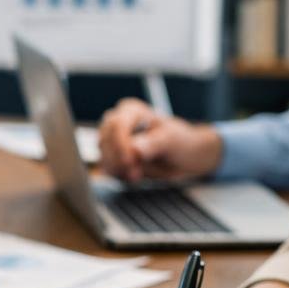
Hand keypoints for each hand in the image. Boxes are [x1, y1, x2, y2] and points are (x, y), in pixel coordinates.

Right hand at [97, 98, 223, 182]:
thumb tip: (135, 149)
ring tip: (139, 174)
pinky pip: (108, 170)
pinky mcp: (114, 159)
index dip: (120, 144)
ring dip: (119, 170)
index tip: (130, 161)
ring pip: (104, 157)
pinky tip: (135, 176)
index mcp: (131, 111)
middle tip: (136, 173)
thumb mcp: (172, 139)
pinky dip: (120, 176)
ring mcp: (114, 142)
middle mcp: (118, 124)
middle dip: (118, 160)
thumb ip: (154, 143)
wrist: (185, 158)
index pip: (116, 125)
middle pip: (105, 141)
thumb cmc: (180, 141)